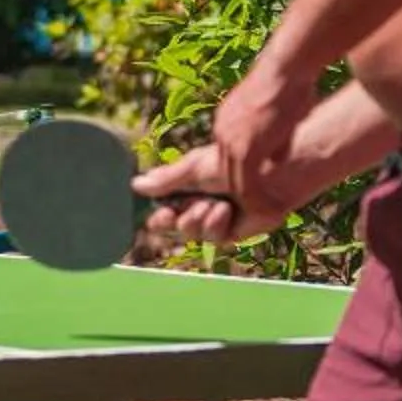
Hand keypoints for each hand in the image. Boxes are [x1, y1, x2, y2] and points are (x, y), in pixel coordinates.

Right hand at [133, 143, 295, 247]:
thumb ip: (165, 180)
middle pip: (174, 225)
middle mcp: (201, 205)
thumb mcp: (192, 169)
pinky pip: (214, 237)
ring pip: (192, 232)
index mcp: (189, 189)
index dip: (158, 214)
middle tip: (171, 213)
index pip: (165, 207)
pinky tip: (226, 210)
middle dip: (174, 219)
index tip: (156, 212)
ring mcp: (217, 220)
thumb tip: (135, 184)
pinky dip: (216, 223)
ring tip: (212, 203)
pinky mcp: (233, 232)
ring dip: (196, 218)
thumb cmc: (232, 163)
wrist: (266, 173)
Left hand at [210, 55, 312, 203]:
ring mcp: (230, 140)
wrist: (288, 66)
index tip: (257, 191)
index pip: (230, 157)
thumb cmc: (292, 82)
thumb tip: (276, 159)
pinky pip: (246, 185)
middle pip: (228, 173)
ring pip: (235, 183)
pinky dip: (257, 201)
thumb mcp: (278, 114)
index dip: (244, 176)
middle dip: (244, 194)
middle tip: (260, 209)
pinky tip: (272, 211)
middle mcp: (222, 131)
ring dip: (252, 202)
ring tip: (269, 214)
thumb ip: (272, 137)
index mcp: (227, 120)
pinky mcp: (245, 149)